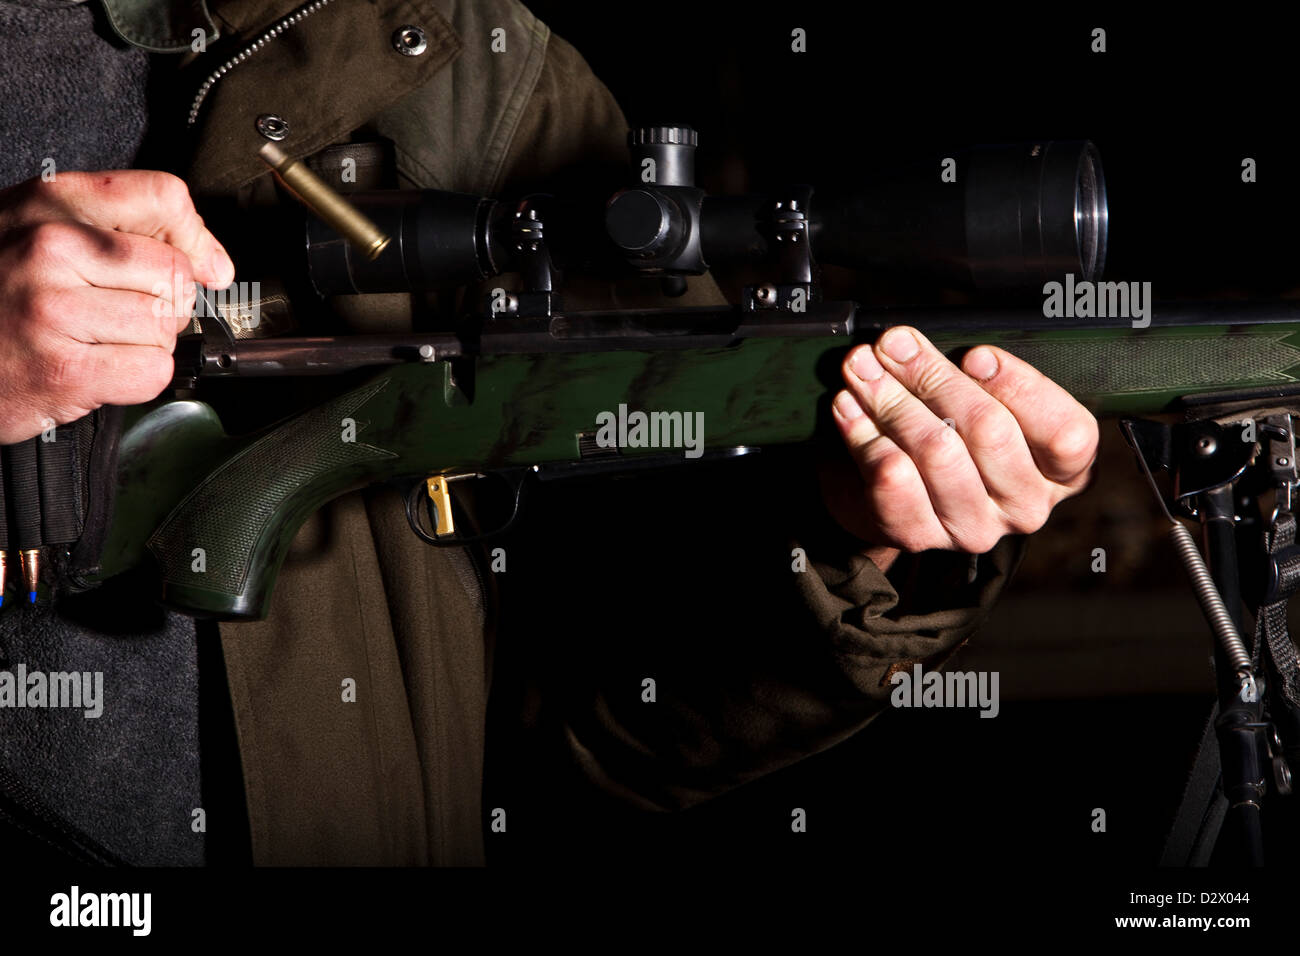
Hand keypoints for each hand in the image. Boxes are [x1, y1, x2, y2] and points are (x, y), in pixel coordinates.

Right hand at [0, 170, 233, 443]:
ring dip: (145, 344)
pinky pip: (152, 370)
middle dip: (163, 303)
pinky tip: (97, 371)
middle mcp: (50, 247)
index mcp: (50, 204)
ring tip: (95, 342)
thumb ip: (125, 229)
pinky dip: (136, 380)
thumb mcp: (42, 232)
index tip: (196, 264)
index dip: (193, 238)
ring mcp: (53, 308)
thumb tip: (214, 264)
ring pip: (166, 326)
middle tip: (117, 315)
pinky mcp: (62, 368)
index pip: (164, 197)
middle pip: (176, 273)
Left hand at [824, 326, 1098, 572]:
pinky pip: (892, 482)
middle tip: (894, 345)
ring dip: (892, 400)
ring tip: (862, 369)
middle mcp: (1027, 505)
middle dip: (934, 376)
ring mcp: (974, 527)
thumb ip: (969, 372)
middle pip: (990, 430)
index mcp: (1064, 470)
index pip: (1065, 433)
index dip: (1020, 387)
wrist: (896, 493)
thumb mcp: (981, 399)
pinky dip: (865, 436)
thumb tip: (907, 345)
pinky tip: (849, 409)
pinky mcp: (921, 537)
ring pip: (937, 451)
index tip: (974, 354)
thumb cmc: (952, 432)